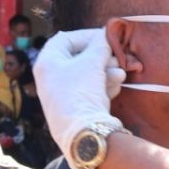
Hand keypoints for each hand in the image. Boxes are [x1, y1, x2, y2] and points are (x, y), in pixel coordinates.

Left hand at [32, 30, 123, 156]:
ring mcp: (61, 95)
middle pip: (78, 58)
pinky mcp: (73, 109)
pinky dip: (102, 86)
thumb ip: (100, 45)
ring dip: (106, 72)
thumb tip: (104, 35)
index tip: (106, 37)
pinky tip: (115, 88)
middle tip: (117, 58)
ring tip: (121, 75)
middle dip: (101, 57)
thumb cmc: (81, 92)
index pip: (65, 39)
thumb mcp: (92, 63)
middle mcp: (50, 78)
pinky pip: (88, 90)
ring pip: (86, 75)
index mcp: (47, 63)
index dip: (87, 35)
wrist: (83, 133)